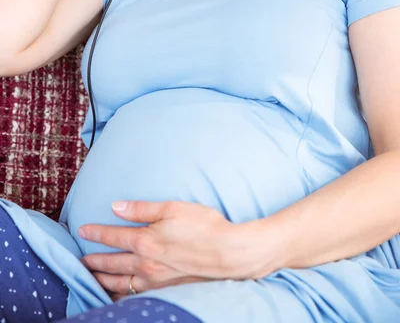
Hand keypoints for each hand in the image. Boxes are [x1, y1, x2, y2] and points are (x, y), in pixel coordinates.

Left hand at [78, 200, 241, 300]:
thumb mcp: (172, 208)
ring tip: (93, 277)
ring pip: (121, 283)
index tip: (82, 230)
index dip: (95, 233)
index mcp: (145, 241)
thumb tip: (116, 206)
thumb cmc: (203, 226)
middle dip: (94, 261)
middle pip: (112, 263)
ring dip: (104, 279)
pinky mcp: (166, 289)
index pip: (113, 237)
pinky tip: (119, 294)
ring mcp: (155, 279)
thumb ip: (141, 209)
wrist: (228, 253)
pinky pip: (136, 295)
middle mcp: (146, 263)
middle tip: (81, 261)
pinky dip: (122, 295)